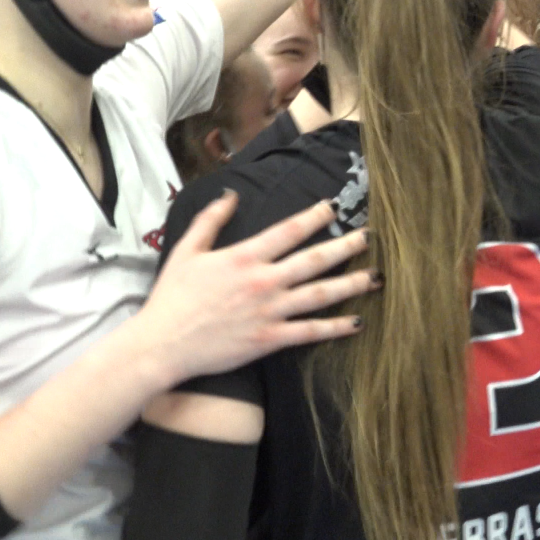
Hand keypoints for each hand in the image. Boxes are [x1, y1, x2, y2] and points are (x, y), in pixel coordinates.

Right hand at [138, 194, 375, 382]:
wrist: (164, 343)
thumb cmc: (172, 297)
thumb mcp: (187, 250)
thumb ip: (211, 221)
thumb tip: (230, 195)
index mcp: (244, 257)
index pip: (289, 231)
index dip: (314, 217)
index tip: (333, 208)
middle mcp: (263, 281)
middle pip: (315, 260)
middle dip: (346, 246)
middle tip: (370, 237)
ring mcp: (270, 312)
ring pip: (320, 295)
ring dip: (352, 284)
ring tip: (376, 277)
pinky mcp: (270, 339)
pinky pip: (310, 332)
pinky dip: (335, 328)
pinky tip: (357, 322)